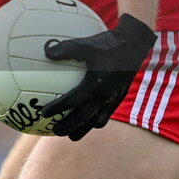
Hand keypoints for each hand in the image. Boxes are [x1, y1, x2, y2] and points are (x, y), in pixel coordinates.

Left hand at [40, 14, 156, 140]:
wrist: (134, 46)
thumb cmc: (107, 43)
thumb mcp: (86, 43)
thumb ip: (66, 48)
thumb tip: (47, 53)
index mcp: (97, 82)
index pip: (74, 100)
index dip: (58, 108)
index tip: (44, 113)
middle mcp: (106, 94)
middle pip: (85, 117)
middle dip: (70, 126)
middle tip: (55, 131)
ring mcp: (114, 99)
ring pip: (98, 121)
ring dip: (84, 129)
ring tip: (71, 135)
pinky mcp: (119, 99)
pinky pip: (106, 115)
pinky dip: (95, 122)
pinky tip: (87, 122)